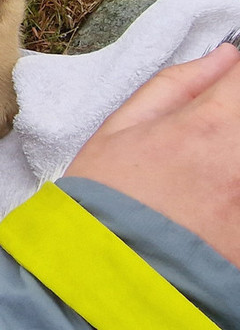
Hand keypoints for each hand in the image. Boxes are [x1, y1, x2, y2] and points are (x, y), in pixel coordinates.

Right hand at [66, 41, 239, 266]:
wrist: (110, 276)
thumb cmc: (105, 199)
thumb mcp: (119, 130)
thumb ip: (174, 86)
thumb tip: (222, 57)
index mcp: (209, 125)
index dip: (235, 75)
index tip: (224, 84)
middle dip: (230, 114)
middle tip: (203, 134)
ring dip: (229, 149)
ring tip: (198, 168)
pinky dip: (230, 184)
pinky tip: (207, 192)